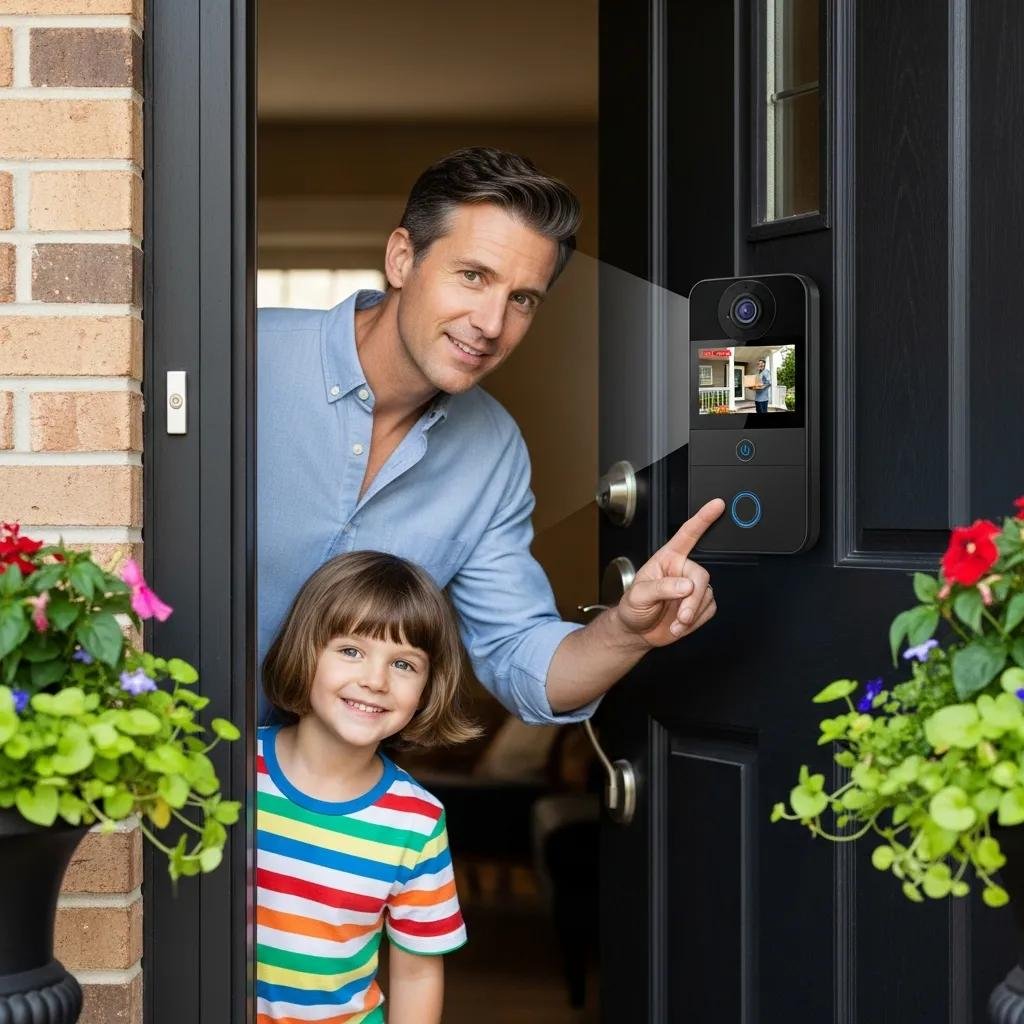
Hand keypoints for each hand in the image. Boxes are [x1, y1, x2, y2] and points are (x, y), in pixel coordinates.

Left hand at [614, 498, 724, 647]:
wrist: (636, 630)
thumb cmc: (632, 608)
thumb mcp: (638, 595)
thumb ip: (661, 588)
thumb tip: (685, 585)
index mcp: (667, 559)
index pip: (687, 534)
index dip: (703, 518)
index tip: (717, 505)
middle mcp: (682, 570)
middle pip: (701, 576)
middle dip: (693, 599)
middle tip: (682, 615)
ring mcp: (692, 588)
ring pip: (706, 596)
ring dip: (691, 613)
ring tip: (673, 621)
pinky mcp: (699, 604)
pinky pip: (709, 610)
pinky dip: (695, 621)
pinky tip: (679, 624)